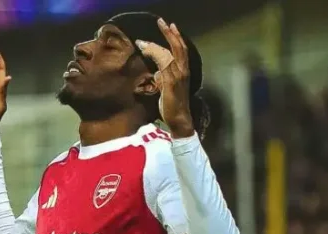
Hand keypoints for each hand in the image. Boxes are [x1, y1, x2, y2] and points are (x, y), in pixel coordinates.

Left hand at [135, 19, 194, 138]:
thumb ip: (163, 78)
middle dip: (169, 33)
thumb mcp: (167, 88)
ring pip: (168, 54)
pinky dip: (155, 55)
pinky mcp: (170, 82)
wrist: (178, 119)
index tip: (168, 26)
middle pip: (178, 47)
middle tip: (162, 22)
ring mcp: (178, 76)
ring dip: (155, 45)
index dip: (175, 37)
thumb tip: (157, 72)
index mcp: (183, 71)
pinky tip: (146, 51)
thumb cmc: (172, 105)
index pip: (180, 49)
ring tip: (144, 40)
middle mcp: (183, 71)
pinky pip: (163, 64)